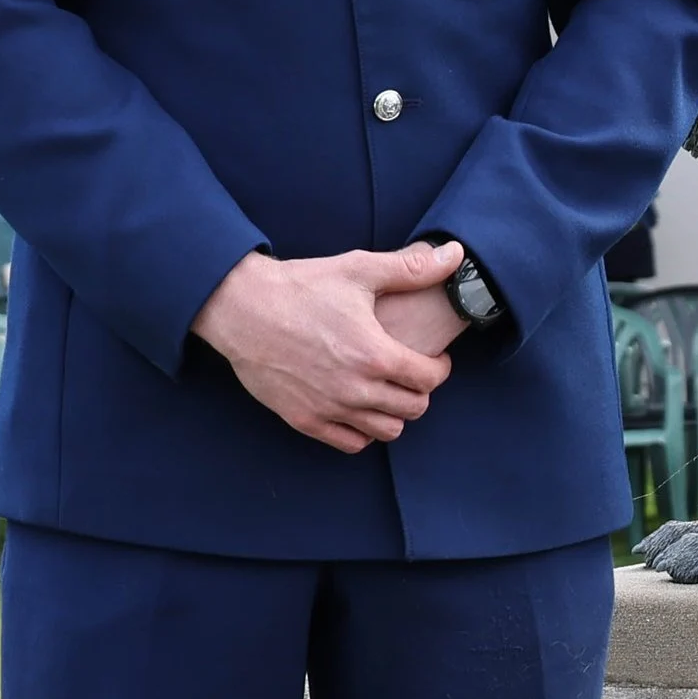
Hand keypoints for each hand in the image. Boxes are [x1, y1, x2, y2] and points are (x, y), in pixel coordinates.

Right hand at [192, 241, 463, 453]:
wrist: (240, 308)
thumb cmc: (301, 286)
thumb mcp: (359, 270)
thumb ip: (412, 268)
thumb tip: (457, 255)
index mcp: (374, 354)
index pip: (430, 379)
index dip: (440, 368)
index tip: (434, 358)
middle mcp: (355, 389)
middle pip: (414, 409)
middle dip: (420, 390)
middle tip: (412, 373)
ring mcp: (329, 408)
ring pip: (386, 431)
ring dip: (394, 412)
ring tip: (388, 389)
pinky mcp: (304, 419)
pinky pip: (350, 443)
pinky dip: (363, 430)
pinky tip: (359, 406)